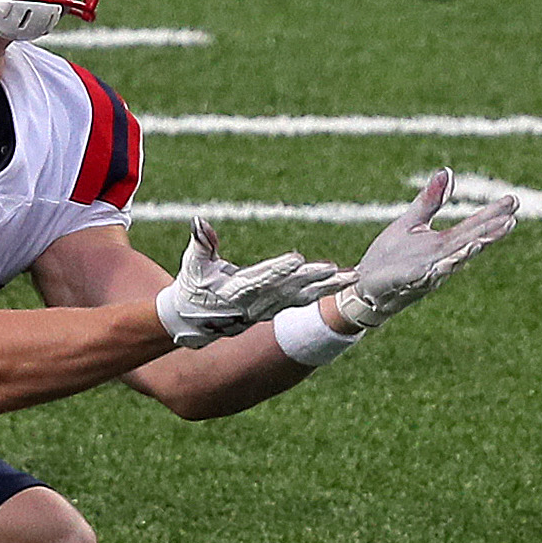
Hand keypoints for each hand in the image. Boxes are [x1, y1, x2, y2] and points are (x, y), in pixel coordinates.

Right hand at [155, 217, 356, 348]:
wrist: (193, 320)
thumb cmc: (192, 286)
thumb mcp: (192, 265)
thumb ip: (200, 243)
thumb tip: (199, 222)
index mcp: (234, 291)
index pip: (259, 279)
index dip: (278, 269)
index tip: (296, 258)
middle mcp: (255, 303)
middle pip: (287, 288)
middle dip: (311, 279)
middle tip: (333, 269)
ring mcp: (267, 308)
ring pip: (301, 296)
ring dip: (326, 287)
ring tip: (350, 277)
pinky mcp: (275, 308)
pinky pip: (303, 299)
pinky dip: (323, 291)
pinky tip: (343, 282)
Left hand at [336, 169, 517, 329]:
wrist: (366, 284)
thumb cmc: (391, 256)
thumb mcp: (412, 222)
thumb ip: (430, 200)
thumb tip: (448, 170)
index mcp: (444, 243)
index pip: (474, 226)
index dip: (494, 214)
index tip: (513, 200)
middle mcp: (442, 258)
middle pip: (470, 243)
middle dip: (490, 233)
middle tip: (511, 219)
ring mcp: (428, 272)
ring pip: (452, 262)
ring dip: (467, 253)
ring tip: (481, 242)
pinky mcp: (408, 283)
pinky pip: (425, 277)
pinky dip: (436, 271)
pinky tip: (446, 263)